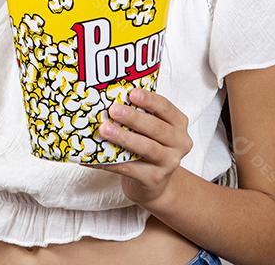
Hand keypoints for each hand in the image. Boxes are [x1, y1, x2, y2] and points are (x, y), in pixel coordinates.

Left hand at [80, 88, 193, 205]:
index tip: (132, 93)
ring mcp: (168, 163)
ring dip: (124, 138)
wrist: (154, 182)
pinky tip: (95, 157)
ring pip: (147, 148)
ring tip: (105, 130)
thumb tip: (108, 98)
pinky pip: (130, 169)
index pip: (166, 108)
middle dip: (134, 118)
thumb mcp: (151, 128)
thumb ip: (139, 113)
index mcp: (178, 124)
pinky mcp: (154, 179)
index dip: (149, 100)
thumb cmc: (148, 145)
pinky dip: (111, 162)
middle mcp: (179, 143)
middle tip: (113, 110)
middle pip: (157, 128)